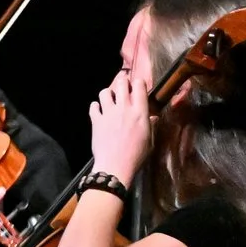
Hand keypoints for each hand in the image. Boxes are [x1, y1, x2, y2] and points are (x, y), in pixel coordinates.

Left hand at [88, 68, 149, 184]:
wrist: (115, 165)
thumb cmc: (136, 155)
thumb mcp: (149, 140)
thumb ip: (150, 126)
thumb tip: (152, 118)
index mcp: (140, 112)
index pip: (139, 86)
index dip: (138, 82)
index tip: (137, 85)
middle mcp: (124, 109)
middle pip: (121, 84)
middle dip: (122, 82)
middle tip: (123, 86)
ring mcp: (108, 113)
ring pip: (104, 92)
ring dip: (107, 94)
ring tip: (110, 99)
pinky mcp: (95, 120)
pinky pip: (93, 106)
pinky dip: (95, 106)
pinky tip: (99, 111)